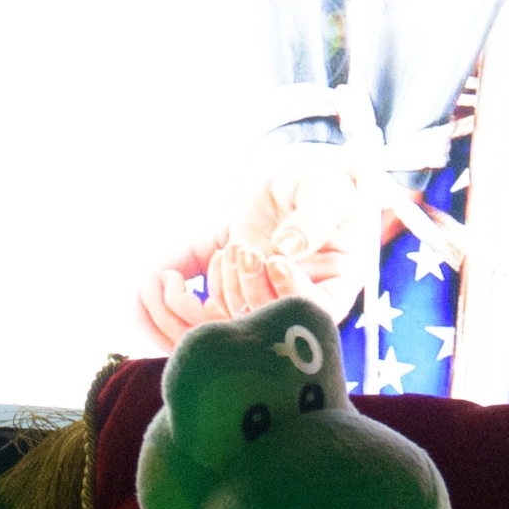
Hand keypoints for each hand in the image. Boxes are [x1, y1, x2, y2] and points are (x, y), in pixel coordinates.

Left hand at [135, 149, 371, 345]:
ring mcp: (261, 299)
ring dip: (222, 287)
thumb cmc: (324, 186)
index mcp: (335, 285)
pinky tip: (173, 273)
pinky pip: (203, 314)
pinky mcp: (231, 292)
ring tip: (230, 247)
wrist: (297, 184)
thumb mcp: (326, 192)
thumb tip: (288, 247)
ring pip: (233, 322)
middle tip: (243, 248)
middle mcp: (297, 301)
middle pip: (269, 323)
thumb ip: (314, 217)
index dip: (293, 293)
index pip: (317, 311)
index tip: (276, 260)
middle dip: (249, 288)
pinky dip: (180, 301)